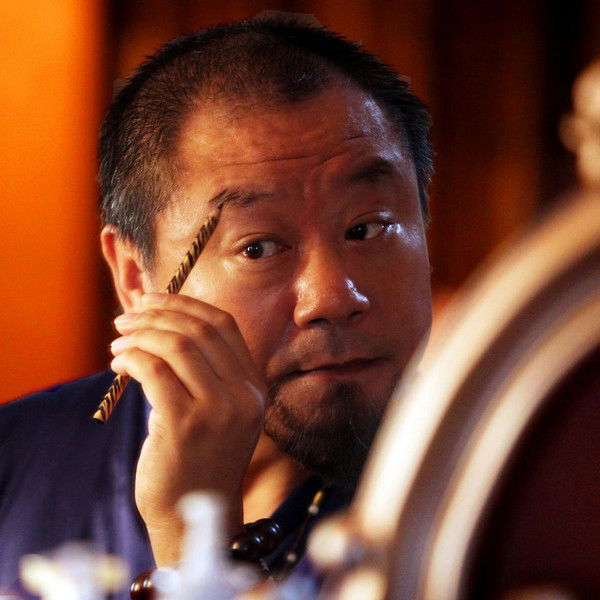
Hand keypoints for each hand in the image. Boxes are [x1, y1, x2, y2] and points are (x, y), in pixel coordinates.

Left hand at [110, 293, 265, 565]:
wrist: (194, 513)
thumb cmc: (197, 456)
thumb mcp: (217, 409)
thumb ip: (203, 369)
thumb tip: (162, 319)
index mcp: (254, 386)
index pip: (224, 325)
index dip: (185, 303)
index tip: (152, 299)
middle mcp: (244, 395)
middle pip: (198, 330)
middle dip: (156, 315)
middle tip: (125, 318)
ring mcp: (217, 411)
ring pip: (176, 346)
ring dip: (139, 335)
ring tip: (118, 342)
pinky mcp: (184, 427)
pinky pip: (153, 371)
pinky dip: (131, 358)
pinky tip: (118, 364)